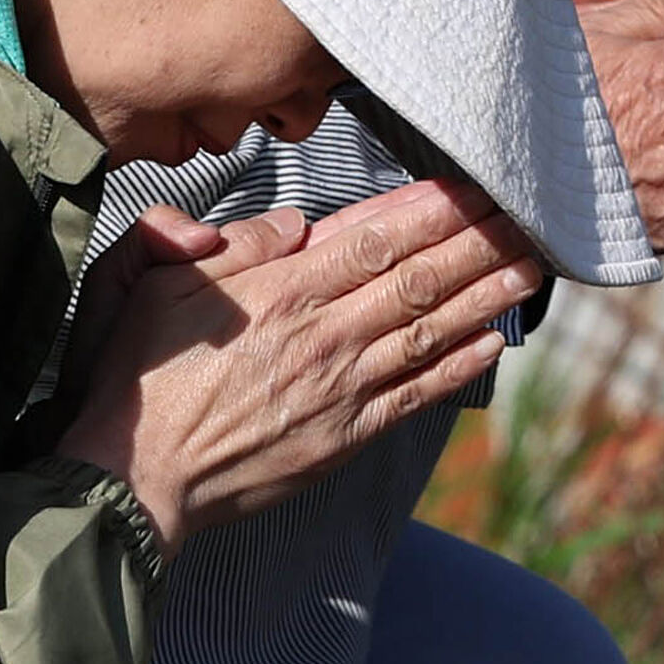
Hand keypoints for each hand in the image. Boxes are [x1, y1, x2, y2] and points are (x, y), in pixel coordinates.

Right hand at [54, 183, 546, 549]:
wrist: (133, 479)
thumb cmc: (136, 378)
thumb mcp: (152, 283)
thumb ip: (223, 242)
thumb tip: (289, 222)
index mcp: (278, 291)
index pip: (374, 237)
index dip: (432, 208)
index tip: (474, 184)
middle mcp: (321, 335)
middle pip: (418, 277)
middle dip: (477, 241)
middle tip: (526, 213)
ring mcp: (339, 389)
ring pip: (430, 331)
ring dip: (485, 296)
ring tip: (531, 267)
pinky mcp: (343, 438)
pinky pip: (415, 394)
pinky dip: (459, 366)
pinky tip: (493, 341)